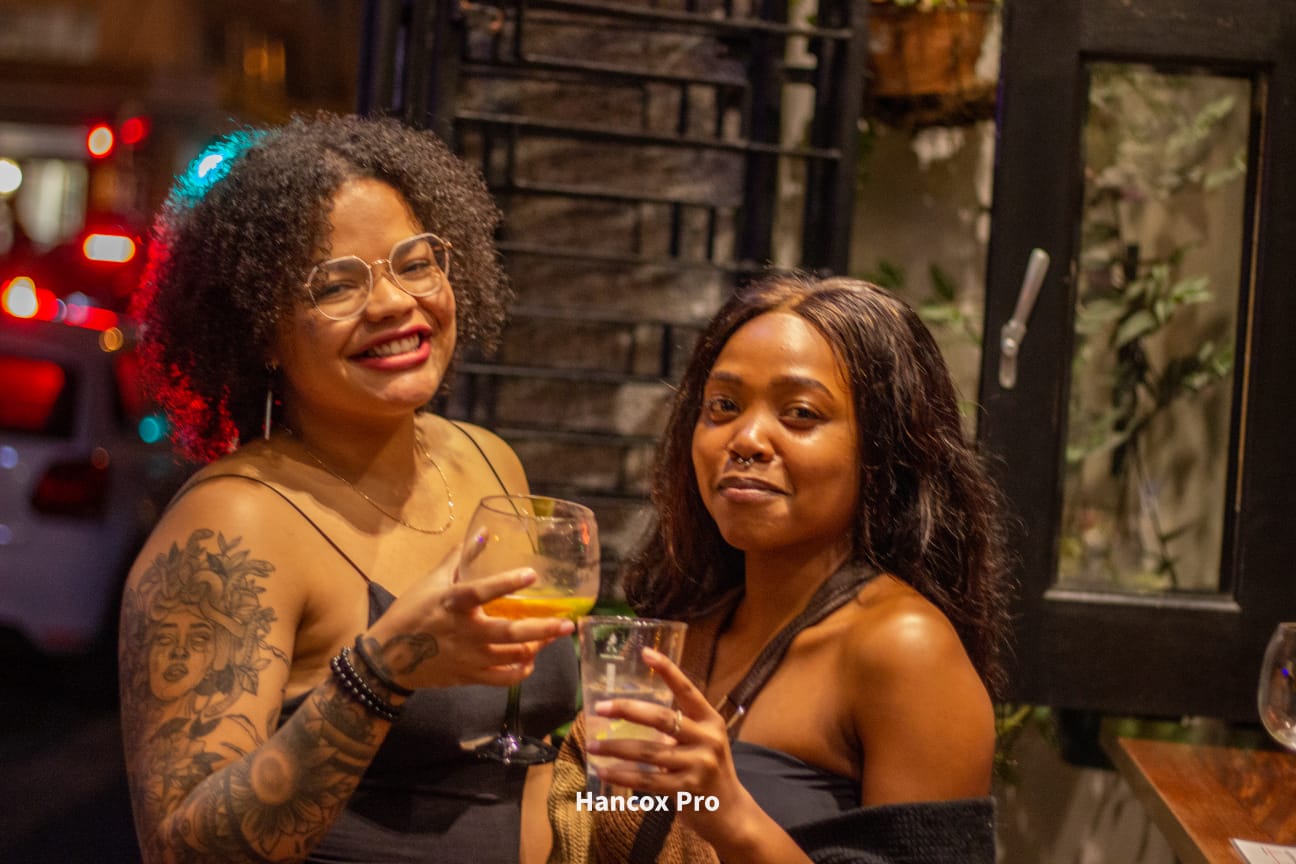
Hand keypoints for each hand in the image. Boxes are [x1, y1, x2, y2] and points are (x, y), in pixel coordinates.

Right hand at [363, 547, 574, 690]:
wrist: (387, 658)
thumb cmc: (411, 613)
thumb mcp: (431, 581)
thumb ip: (460, 557)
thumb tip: (484, 531)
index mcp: (453, 603)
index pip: (483, 591)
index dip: (507, 583)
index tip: (532, 574)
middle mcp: (465, 632)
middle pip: (510, 633)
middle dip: (543, 630)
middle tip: (567, 624)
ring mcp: (469, 657)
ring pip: (512, 656)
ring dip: (537, 648)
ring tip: (554, 637)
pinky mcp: (469, 676)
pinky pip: (502, 679)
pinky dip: (520, 672)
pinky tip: (530, 662)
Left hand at [584, 647, 758, 843]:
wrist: (730, 812)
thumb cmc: (709, 770)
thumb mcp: (703, 741)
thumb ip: (678, 726)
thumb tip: (633, 713)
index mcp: (710, 720)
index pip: (686, 689)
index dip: (667, 670)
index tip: (645, 653)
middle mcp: (707, 739)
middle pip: (661, 718)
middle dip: (627, 710)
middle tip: (599, 707)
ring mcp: (698, 765)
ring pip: (648, 751)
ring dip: (615, 748)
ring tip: (591, 746)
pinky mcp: (686, 789)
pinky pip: (646, 780)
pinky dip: (622, 776)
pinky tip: (604, 772)